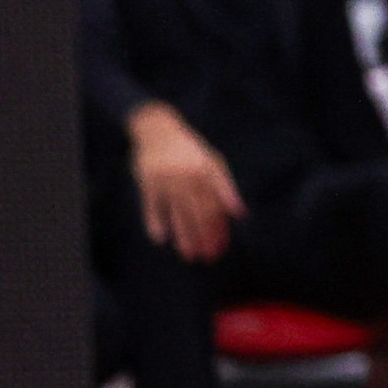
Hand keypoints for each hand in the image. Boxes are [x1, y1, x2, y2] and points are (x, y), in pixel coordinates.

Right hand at [130, 104, 244, 262]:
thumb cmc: (190, 149)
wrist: (159, 130)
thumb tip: (239, 213)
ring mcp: (166, 182)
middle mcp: (186, 179)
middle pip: (197, 213)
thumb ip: (225, 188)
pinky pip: (151, 207)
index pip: (215, 207)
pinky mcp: (147, 184)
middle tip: (207, 257)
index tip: (221, 247)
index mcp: (205, 173)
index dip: (219, 228)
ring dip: (183, 235)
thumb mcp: (213, 163)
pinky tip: (160, 238)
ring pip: (176, 214)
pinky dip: (155, 222)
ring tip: (188, 254)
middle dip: (203, 237)